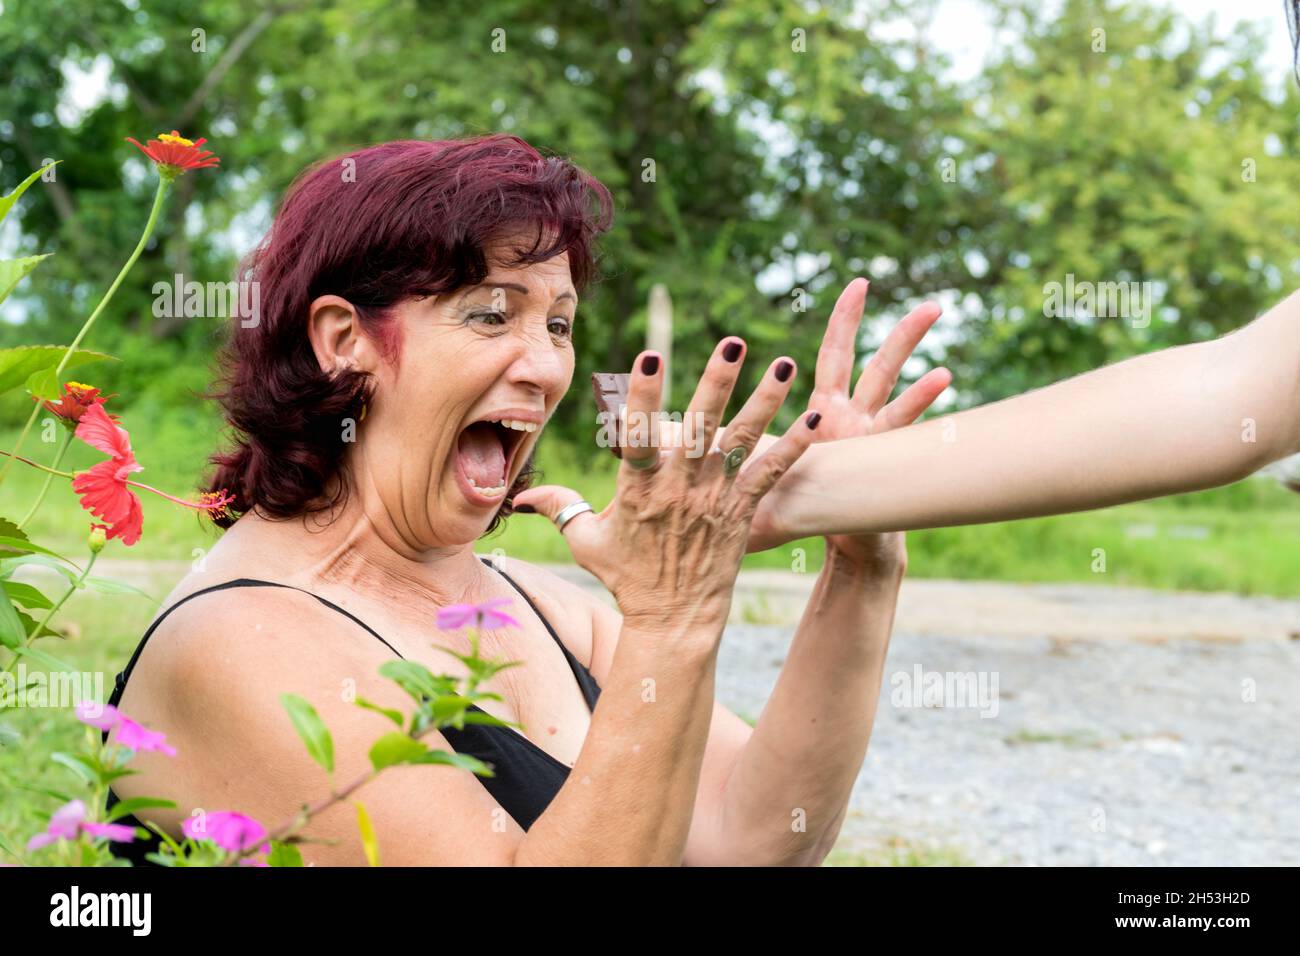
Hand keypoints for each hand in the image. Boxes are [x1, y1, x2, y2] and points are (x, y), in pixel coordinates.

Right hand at [515, 338, 819, 634]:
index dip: (644, 393)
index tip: (650, 354)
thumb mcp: (587, 541)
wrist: (674, 621)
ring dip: (765, 401)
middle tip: (734, 342)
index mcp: (639, 487)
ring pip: (742, 440)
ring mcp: (714, 498)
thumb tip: (521, 494)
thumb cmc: (627, 578)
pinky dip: (795, 448)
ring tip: (784, 365)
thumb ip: (559, 507)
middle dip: (718, 381)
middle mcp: (680, 487)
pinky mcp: (741, 511)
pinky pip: (771, 474)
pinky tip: (816, 418)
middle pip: (701, 425)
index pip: (639, 433)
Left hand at [748, 278, 950, 565]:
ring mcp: (868, 429)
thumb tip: (674, 467)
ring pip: (886, 376)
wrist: (844, 547)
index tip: (850, 286)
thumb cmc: (802, 518)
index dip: (840, 322)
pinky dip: (922, 398)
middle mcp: (847, 414)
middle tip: (863, 279)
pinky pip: (903, 421)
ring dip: (906, 340)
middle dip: (857, 320)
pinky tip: (943, 374)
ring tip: (931, 307)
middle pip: (849, 356)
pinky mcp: (881, 451)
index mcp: (819, 414)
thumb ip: (720, 471)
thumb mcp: (755, 486)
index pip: (827, 358)